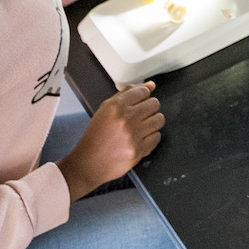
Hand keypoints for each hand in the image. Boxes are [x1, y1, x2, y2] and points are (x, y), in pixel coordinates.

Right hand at [56, 83, 163, 200]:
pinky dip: (151, 138)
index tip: (139, 103)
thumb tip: (151, 85)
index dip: (143, 97)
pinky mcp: (139, 150)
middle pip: (154, 104)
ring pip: (159, 119)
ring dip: (153, 123)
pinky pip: (157, 137)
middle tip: (140, 117)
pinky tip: (140, 140)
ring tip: (141, 128)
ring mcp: (134, 135)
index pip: (143, 91)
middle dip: (149, 109)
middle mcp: (126, 118)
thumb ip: (128, 93)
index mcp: (116, 106)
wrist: (89, 163)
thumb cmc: (96, 136)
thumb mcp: (105, 109)